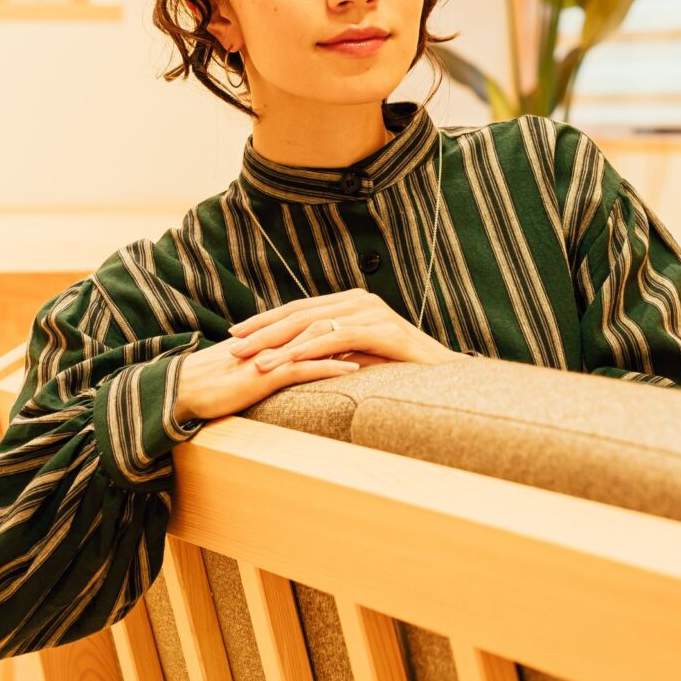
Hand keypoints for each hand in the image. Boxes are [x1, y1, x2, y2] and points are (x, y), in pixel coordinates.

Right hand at [171, 335, 381, 424]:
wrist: (181, 391)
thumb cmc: (212, 384)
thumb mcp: (250, 369)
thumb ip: (273, 363)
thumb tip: (292, 366)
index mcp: (275, 336)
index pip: (320, 323)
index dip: (350, 325)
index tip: (378, 330)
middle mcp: (276, 339)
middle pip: (327, 327)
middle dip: (362, 330)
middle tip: (394, 335)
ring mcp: (271, 354)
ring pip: (320, 343)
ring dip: (355, 344)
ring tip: (386, 349)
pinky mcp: (264, 373)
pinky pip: (303, 367)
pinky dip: (331, 366)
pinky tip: (356, 368)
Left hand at [225, 288, 457, 376]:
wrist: (446, 379)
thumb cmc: (401, 371)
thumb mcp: (358, 357)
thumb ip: (330, 351)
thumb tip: (290, 358)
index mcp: (350, 303)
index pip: (299, 309)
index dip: (265, 320)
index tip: (236, 333)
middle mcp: (359, 301)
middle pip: (301, 313)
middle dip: (263, 331)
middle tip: (233, 345)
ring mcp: (373, 313)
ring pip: (316, 324)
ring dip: (281, 343)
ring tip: (255, 359)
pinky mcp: (385, 330)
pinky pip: (339, 337)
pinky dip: (311, 349)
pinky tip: (289, 359)